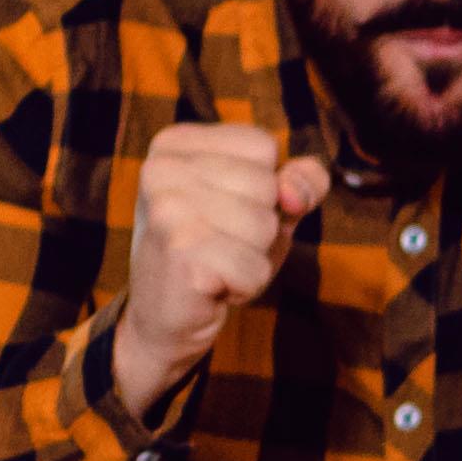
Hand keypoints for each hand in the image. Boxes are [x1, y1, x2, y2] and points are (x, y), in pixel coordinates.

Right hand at [116, 115, 327, 415]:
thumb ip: (299, 182)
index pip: (263, 146)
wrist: (164, 317)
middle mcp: (162, 167)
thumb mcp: (266, 207)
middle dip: (262, 227)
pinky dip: (246, 286)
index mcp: (175, 143)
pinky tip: (213, 286)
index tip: (227, 211)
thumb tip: (295, 193)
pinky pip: (255, 268)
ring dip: (254, 257)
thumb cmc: (218, 252)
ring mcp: (167, 208)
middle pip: (267, 186)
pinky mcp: (180, 251)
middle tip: (220, 244)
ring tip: (217, 264)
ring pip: (265, 226)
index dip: (267, 188)